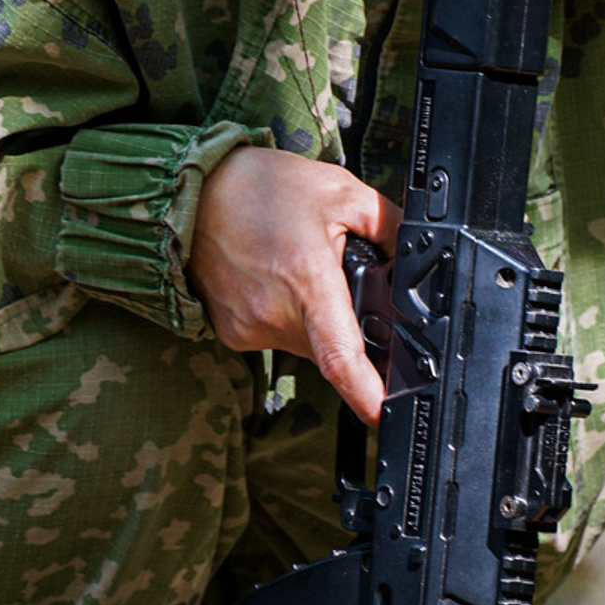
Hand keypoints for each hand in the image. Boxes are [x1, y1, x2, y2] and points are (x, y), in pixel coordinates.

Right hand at [187, 147, 399, 424]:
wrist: (188, 195)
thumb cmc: (257, 188)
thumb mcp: (340, 190)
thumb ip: (389, 225)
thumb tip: (417, 254)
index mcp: (308, 283)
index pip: (341, 357)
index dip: (367, 394)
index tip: (386, 416)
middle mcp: (275, 315)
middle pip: (332, 346)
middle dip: (346, 322)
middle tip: (333, 275)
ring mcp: (249, 328)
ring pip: (305, 342)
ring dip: (313, 317)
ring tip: (294, 265)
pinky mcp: (232, 333)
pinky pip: (275, 336)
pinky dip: (284, 314)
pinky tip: (273, 277)